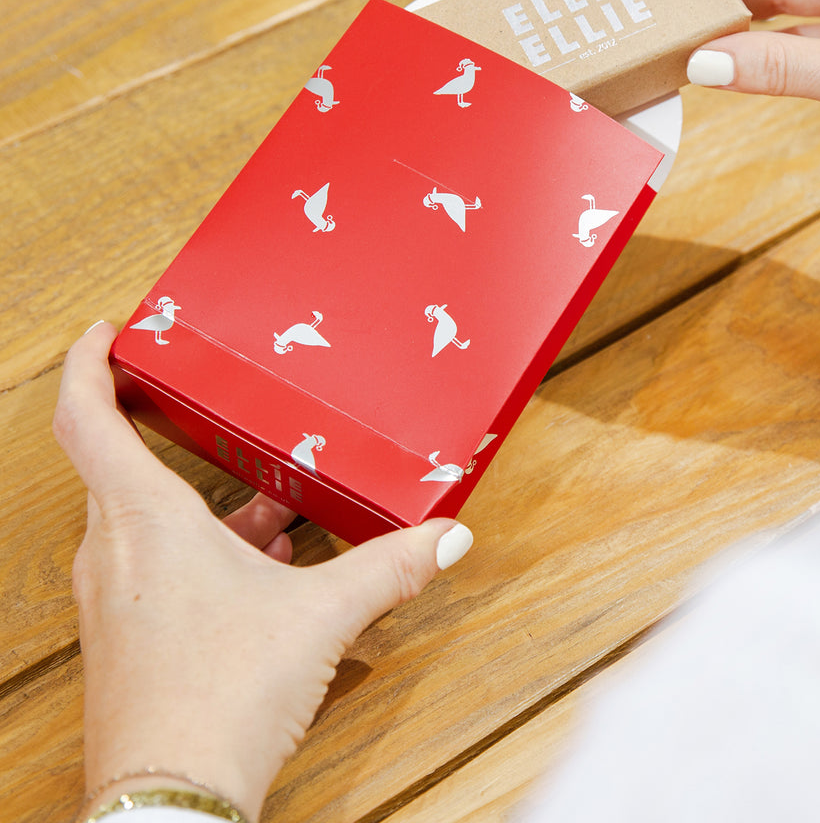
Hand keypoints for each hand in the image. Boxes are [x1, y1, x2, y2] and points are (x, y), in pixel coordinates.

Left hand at [54, 322, 472, 819]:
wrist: (171, 806)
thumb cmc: (220, 698)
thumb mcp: (320, 615)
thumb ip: (389, 565)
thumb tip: (446, 535)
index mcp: (143, 521)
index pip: (86, 418)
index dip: (87, 364)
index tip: (107, 331)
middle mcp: (114, 552)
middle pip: (125, 468)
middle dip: (179, 440)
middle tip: (218, 413)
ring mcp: (115, 599)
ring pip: (151, 523)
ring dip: (208, 507)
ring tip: (276, 508)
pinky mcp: (128, 637)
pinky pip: (158, 567)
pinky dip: (205, 553)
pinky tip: (265, 572)